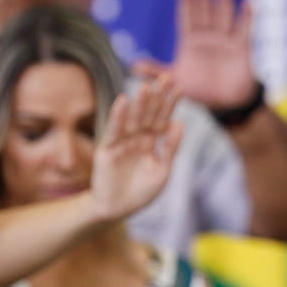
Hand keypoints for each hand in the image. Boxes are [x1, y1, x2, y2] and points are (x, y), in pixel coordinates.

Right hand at [89, 74, 182, 221]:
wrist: (118, 210)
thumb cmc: (142, 191)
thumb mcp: (162, 170)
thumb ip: (170, 147)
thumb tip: (179, 123)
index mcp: (152, 141)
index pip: (163, 118)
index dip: (170, 103)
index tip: (179, 86)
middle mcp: (137, 137)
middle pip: (149, 113)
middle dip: (157, 95)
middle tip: (166, 76)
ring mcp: (122, 141)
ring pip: (133, 118)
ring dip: (139, 102)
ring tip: (147, 86)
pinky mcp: (107, 149)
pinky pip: (114, 130)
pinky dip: (118, 116)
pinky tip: (123, 100)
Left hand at [131, 0, 259, 109]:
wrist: (226, 103)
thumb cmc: (201, 91)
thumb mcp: (176, 80)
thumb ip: (157, 72)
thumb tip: (134, 66)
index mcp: (191, 42)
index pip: (187, 17)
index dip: (186, 2)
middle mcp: (208, 37)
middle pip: (204, 12)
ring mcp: (225, 40)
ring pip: (224, 16)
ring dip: (223, 0)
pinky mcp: (241, 47)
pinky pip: (245, 29)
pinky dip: (247, 16)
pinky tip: (249, 1)